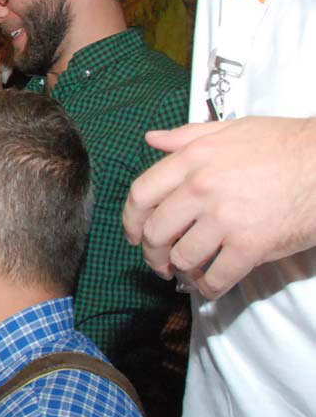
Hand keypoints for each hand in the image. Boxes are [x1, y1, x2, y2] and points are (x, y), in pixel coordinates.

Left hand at [123, 117, 315, 299]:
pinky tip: (209, 284)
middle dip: (153, 253)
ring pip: (182, 257)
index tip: (135, 234)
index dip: (132, 220)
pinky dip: (208, 286)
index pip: (141, 195)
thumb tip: (152, 139)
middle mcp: (201, 189)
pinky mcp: (251, 245)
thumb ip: (186, 136)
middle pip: (156, 232)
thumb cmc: (285, 144)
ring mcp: (225, 219)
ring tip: (186, 272)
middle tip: (160, 262)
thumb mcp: (231, 130)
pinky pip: (216, 276)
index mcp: (192, 159)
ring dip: (180, 270)